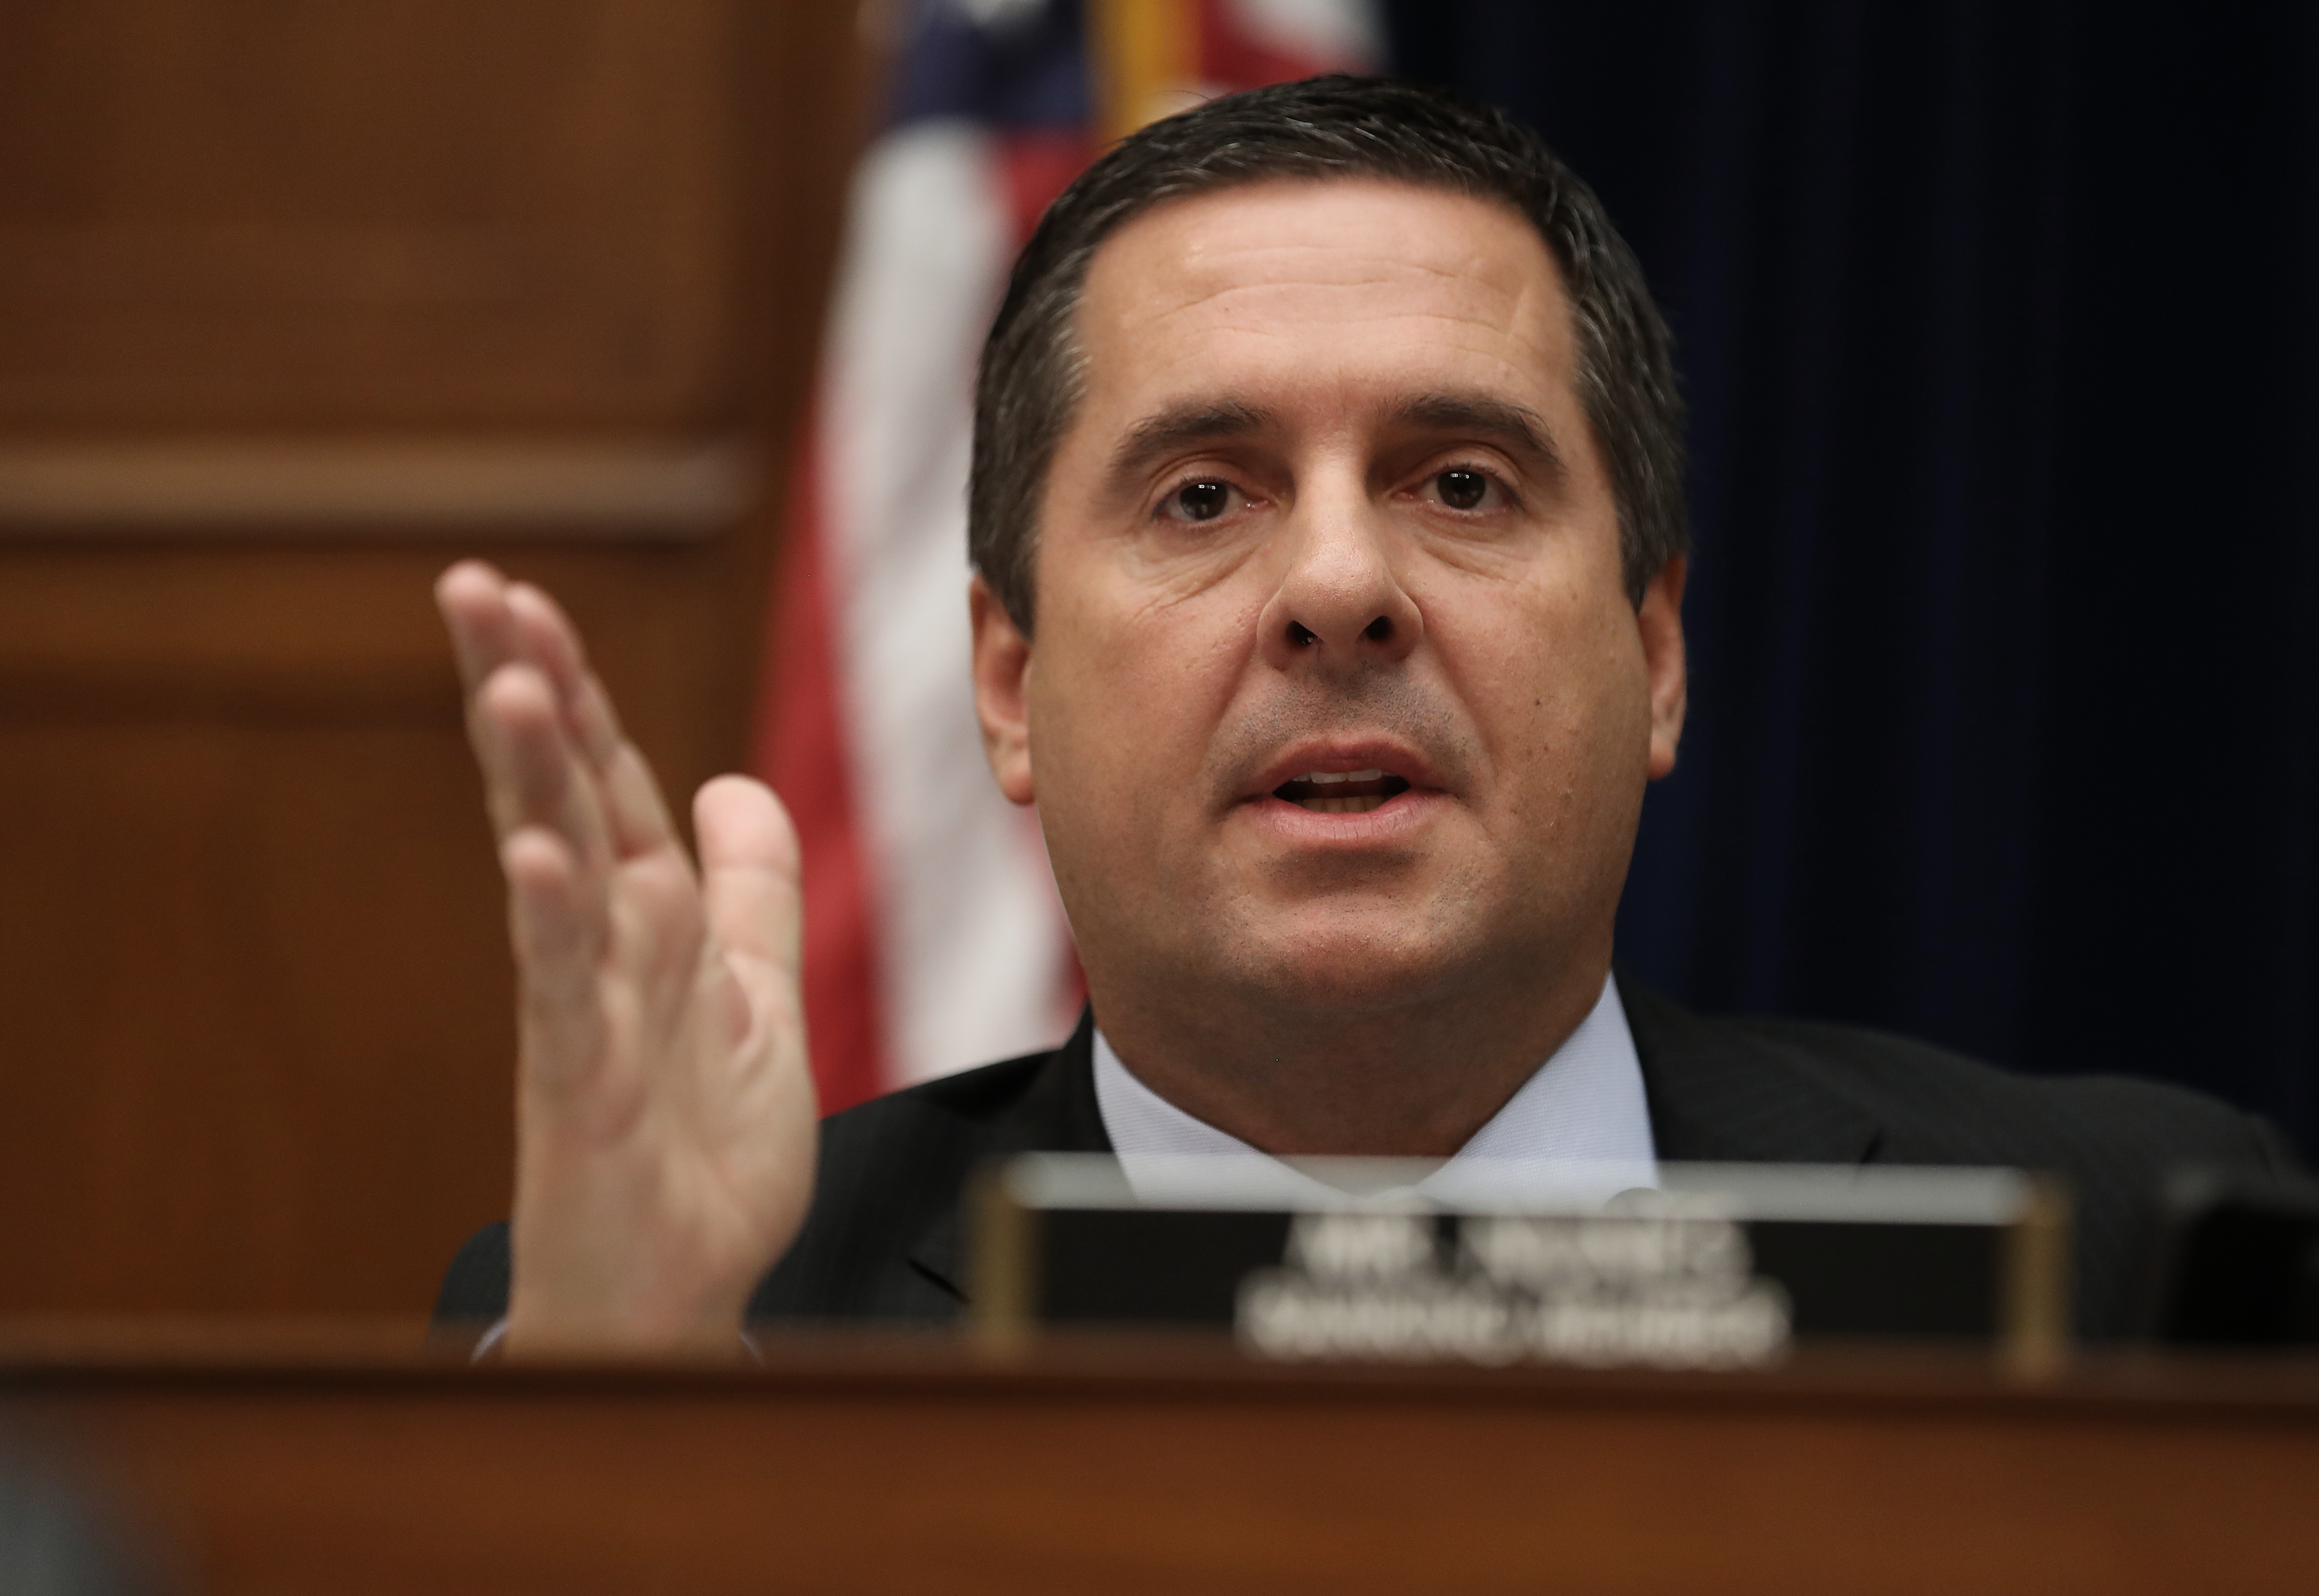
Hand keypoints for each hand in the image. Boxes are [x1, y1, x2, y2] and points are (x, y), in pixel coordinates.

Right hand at [436, 561, 816, 1353]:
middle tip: (473, 587)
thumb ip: (750, 893)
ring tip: (504, 684)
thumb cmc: (702, 1154)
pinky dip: (554, 920)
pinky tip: (537, 854)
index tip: (527, 599)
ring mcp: (584, 1010)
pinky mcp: (580, 1085)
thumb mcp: (758, 997)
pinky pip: (564, 990)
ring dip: (529, 778)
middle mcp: (606, 947)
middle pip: (564, 795)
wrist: (684, 1293)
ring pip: (554, 870)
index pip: (608, 779)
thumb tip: (731, 784)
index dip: (575, 690)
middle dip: (524, 690)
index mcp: (650, 920)